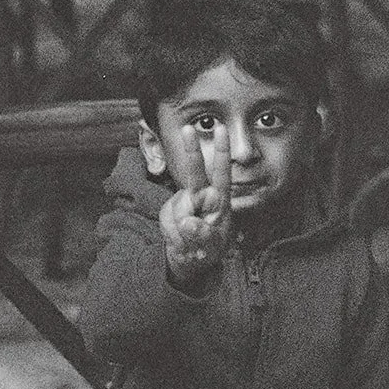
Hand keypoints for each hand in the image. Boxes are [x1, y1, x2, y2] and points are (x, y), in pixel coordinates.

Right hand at [160, 123, 231, 287]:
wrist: (189, 260)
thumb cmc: (208, 250)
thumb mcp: (212, 247)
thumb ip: (202, 235)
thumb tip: (188, 221)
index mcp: (219, 200)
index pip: (222, 172)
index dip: (221, 150)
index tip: (221, 129)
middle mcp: (201, 195)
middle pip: (195, 171)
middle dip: (191, 150)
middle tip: (187, 129)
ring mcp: (184, 202)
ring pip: (178, 210)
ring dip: (182, 230)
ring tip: (190, 240)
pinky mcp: (169, 210)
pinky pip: (167, 220)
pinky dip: (173, 234)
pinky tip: (180, 238)